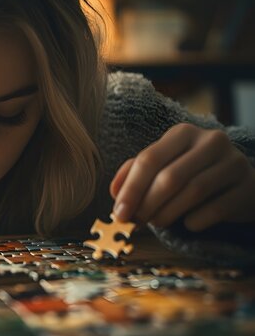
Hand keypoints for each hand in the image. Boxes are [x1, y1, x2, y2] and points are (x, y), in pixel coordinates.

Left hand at [110, 123, 254, 231]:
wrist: (241, 183)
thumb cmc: (193, 174)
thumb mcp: (164, 165)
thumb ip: (135, 174)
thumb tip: (115, 192)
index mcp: (183, 133)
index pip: (149, 159)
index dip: (131, 189)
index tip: (119, 213)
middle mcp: (210, 141)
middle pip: (170, 177)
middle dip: (147, 204)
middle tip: (135, 222)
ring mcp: (233, 162)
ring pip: (193, 192)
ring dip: (167, 213)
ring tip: (156, 223)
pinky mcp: (248, 186)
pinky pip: (216, 208)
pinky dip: (195, 221)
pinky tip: (187, 224)